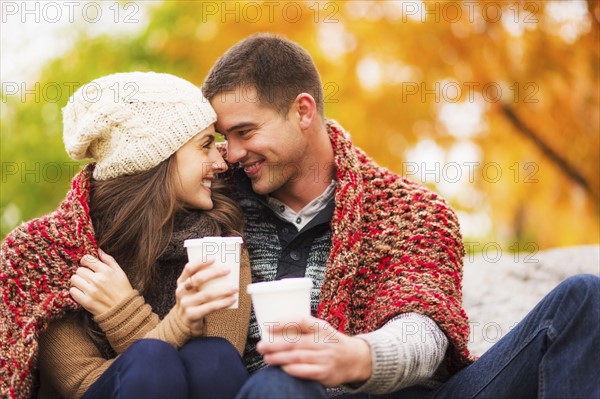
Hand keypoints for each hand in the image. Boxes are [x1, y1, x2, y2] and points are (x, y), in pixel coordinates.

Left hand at [70, 249, 134, 315]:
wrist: (124, 310)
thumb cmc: (123, 290)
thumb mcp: (120, 272)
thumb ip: (109, 260)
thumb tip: (98, 250)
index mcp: (106, 271)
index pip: (86, 259)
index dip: (85, 262)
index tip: (87, 265)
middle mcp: (97, 279)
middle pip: (79, 270)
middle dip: (82, 272)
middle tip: (87, 277)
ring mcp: (91, 291)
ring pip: (74, 279)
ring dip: (77, 281)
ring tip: (84, 285)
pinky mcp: (86, 302)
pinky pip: (72, 292)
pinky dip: (75, 291)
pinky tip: (82, 292)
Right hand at [175, 259, 238, 335]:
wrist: (183, 322)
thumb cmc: (193, 301)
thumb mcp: (191, 289)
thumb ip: (200, 280)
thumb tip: (223, 268)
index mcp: (182, 282)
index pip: (189, 268)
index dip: (201, 262)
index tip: (214, 258)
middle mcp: (182, 291)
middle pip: (198, 279)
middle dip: (214, 273)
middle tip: (227, 270)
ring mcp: (186, 304)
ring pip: (207, 294)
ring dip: (223, 290)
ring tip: (234, 288)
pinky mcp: (192, 315)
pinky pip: (210, 307)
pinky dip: (223, 303)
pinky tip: (232, 299)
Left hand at [256, 316, 371, 386]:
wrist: (354, 359)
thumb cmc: (330, 342)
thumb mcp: (322, 329)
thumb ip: (303, 329)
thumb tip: (273, 328)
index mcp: (322, 327)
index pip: (301, 321)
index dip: (284, 322)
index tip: (269, 326)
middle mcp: (324, 342)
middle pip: (295, 342)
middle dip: (275, 344)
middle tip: (261, 345)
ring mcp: (325, 358)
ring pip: (297, 357)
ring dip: (279, 358)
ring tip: (266, 358)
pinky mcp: (325, 373)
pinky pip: (305, 372)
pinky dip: (291, 370)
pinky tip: (281, 369)